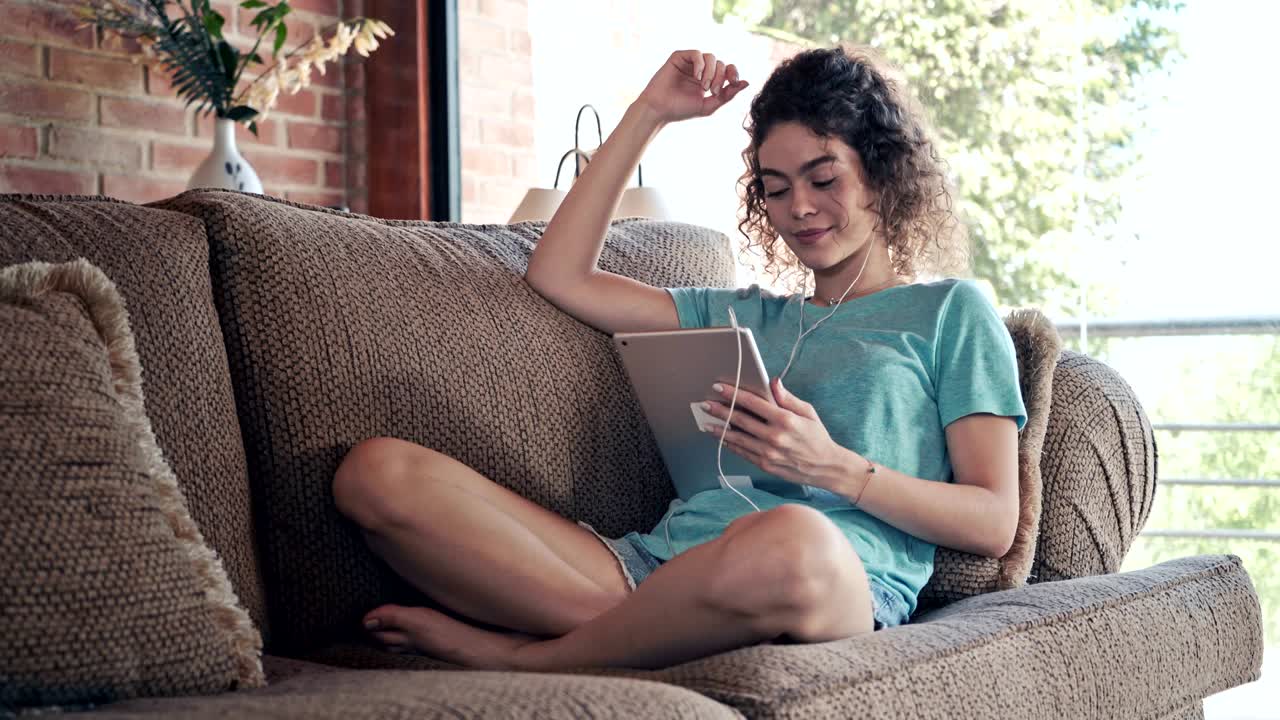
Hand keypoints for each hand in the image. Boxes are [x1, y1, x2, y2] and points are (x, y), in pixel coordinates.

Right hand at [636, 50, 748, 123]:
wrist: (659, 110)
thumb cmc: (681, 110)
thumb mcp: (709, 105)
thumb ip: (727, 95)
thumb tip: (746, 83)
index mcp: (709, 80)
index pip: (728, 69)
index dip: (734, 73)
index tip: (734, 82)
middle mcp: (700, 69)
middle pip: (721, 63)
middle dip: (720, 77)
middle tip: (712, 91)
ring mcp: (690, 63)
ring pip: (710, 57)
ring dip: (711, 72)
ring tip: (703, 86)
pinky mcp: (679, 57)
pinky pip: (696, 54)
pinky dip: (700, 64)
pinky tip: (696, 77)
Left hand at [699, 377, 848, 491]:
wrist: (825, 467)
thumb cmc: (817, 437)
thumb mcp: (808, 412)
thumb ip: (787, 398)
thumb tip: (772, 382)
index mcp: (785, 419)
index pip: (753, 402)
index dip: (733, 394)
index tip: (718, 387)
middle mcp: (775, 436)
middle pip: (740, 420)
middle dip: (720, 410)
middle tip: (705, 403)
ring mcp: (768, 452)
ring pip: (737, 438)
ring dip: (719, 429)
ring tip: (706, 421)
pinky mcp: (765, 464)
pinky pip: (742, 452)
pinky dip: (729, 443)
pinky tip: (721, 436)